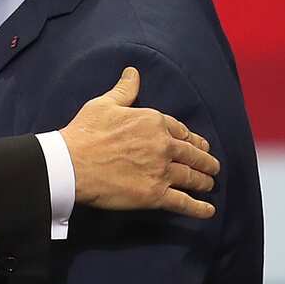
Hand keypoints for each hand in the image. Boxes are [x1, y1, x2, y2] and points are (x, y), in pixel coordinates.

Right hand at [59, 67, 219, 218]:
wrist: (72, 164)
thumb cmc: (85, 133)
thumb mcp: (105, 104)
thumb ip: (124, 90)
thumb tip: (133, 73)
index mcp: (153, 122)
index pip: (181, 131)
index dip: (192, 139)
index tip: (199, 144)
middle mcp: (163, 146)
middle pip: (192, 155)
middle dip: (205, 161)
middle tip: (212, 166)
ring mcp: (161, 171)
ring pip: (192, 177)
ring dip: (204, 182)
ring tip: (209, 184)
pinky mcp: (155, 195)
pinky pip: (183, 202)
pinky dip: (198, 208)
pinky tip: (208, 210)